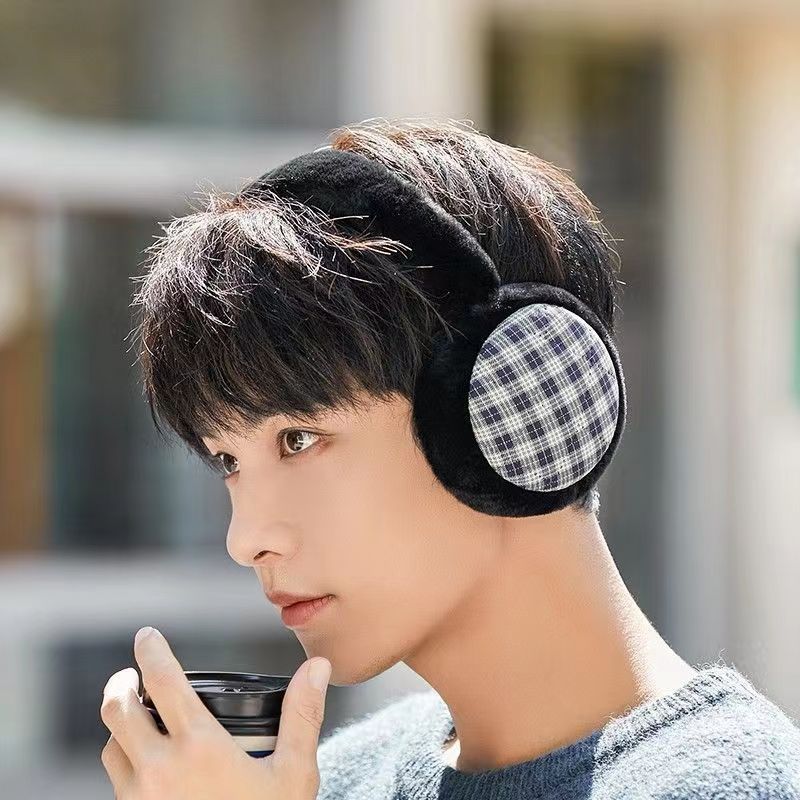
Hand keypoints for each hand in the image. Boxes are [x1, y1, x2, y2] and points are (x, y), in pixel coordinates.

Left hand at [99, 626, 330, 798]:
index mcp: (198, 747)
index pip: (162, 681)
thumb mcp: (294, 775)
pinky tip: (148, 766)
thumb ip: (303, 716)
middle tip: (131, 675)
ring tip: (139, 719)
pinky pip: (117, 784)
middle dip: (121, 684)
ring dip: (120, 727)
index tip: (146, 635)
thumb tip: (318, 668)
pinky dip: (124, 763)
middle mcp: (159, 771)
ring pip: (111, 749)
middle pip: (118, 710)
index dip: (151, 650)